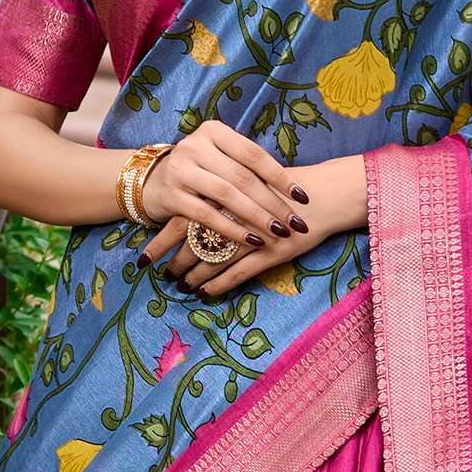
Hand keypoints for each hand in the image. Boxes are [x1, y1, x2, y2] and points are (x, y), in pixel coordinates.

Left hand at [139, 141, 368, 295]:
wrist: (326, 194)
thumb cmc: (287, 187)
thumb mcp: (250, 179)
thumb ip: (222, 189)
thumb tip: (193, 202)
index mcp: (224, 192)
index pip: (182, 218)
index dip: (161, 240)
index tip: (145, 256)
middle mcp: (234, 213)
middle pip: (192, 242)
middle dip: (174, 261)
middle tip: (162, 274)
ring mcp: (252, 235)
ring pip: (212, 260)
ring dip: (193, 276)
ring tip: (181, 286)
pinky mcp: (271, 253)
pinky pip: (237, 273)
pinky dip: (219, 284)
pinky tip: (206, 292)